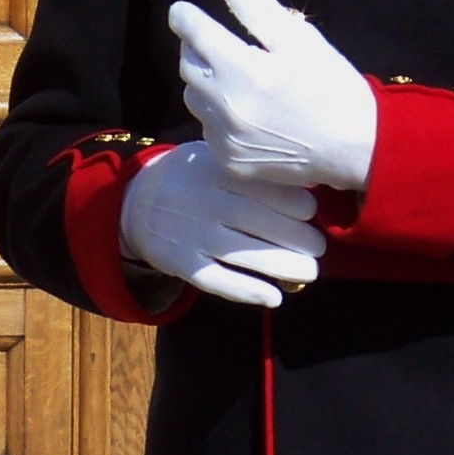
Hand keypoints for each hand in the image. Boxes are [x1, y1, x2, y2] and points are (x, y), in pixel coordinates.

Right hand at [117, 140, 320, 308]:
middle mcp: (203, 202)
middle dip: (297, 237)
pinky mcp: (181, 263)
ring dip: (282, 266)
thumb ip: (247, 169)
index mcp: (215, 171)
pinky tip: (273, 297)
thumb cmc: (190, 178)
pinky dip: (247, 291)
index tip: (311, 213)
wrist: (135, 203)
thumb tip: (306, 186)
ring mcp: (191, 235)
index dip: (296, 203)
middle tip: (318, 247)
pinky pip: (217, 280)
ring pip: (243, 254)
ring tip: (309, 272)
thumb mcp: (212, 157)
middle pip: (259, 222)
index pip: (264, 188)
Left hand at [169, 0, 376, 193]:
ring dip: (206, 81)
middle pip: (187, 66)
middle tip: (215, 41)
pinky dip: (218, 114)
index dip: (184, 17)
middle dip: (195, 48)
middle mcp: (225, 107)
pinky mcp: (229, 161)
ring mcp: (224, 139)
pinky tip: (246, 111)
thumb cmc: (332, 85)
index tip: (182, 11)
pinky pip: (208, 129)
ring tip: (235, 77)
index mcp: (242, 70)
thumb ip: (254, 5)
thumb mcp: (298, 38)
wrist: (355, 148)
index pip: (194, 33)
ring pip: (194, 99)